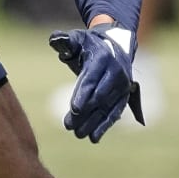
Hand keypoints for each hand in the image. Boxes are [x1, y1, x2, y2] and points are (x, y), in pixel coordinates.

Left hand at [47, 22, 144, 142]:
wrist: (115, 46)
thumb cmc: (89, 45)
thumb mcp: (77, 39)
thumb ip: (65, 41)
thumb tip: (55, 39)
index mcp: (104, 57)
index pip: (92, 78)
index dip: (83, 94)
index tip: (73, 108)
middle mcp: (116, 72)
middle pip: (99, 96)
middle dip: (84, 112)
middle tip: (68, 126)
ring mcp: (122, 86)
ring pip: (107, 108)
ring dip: (93, 123)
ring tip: (78, 134)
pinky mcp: (124, 96)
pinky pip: (115, 113)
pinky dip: (105, 126)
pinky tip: (93, 138)